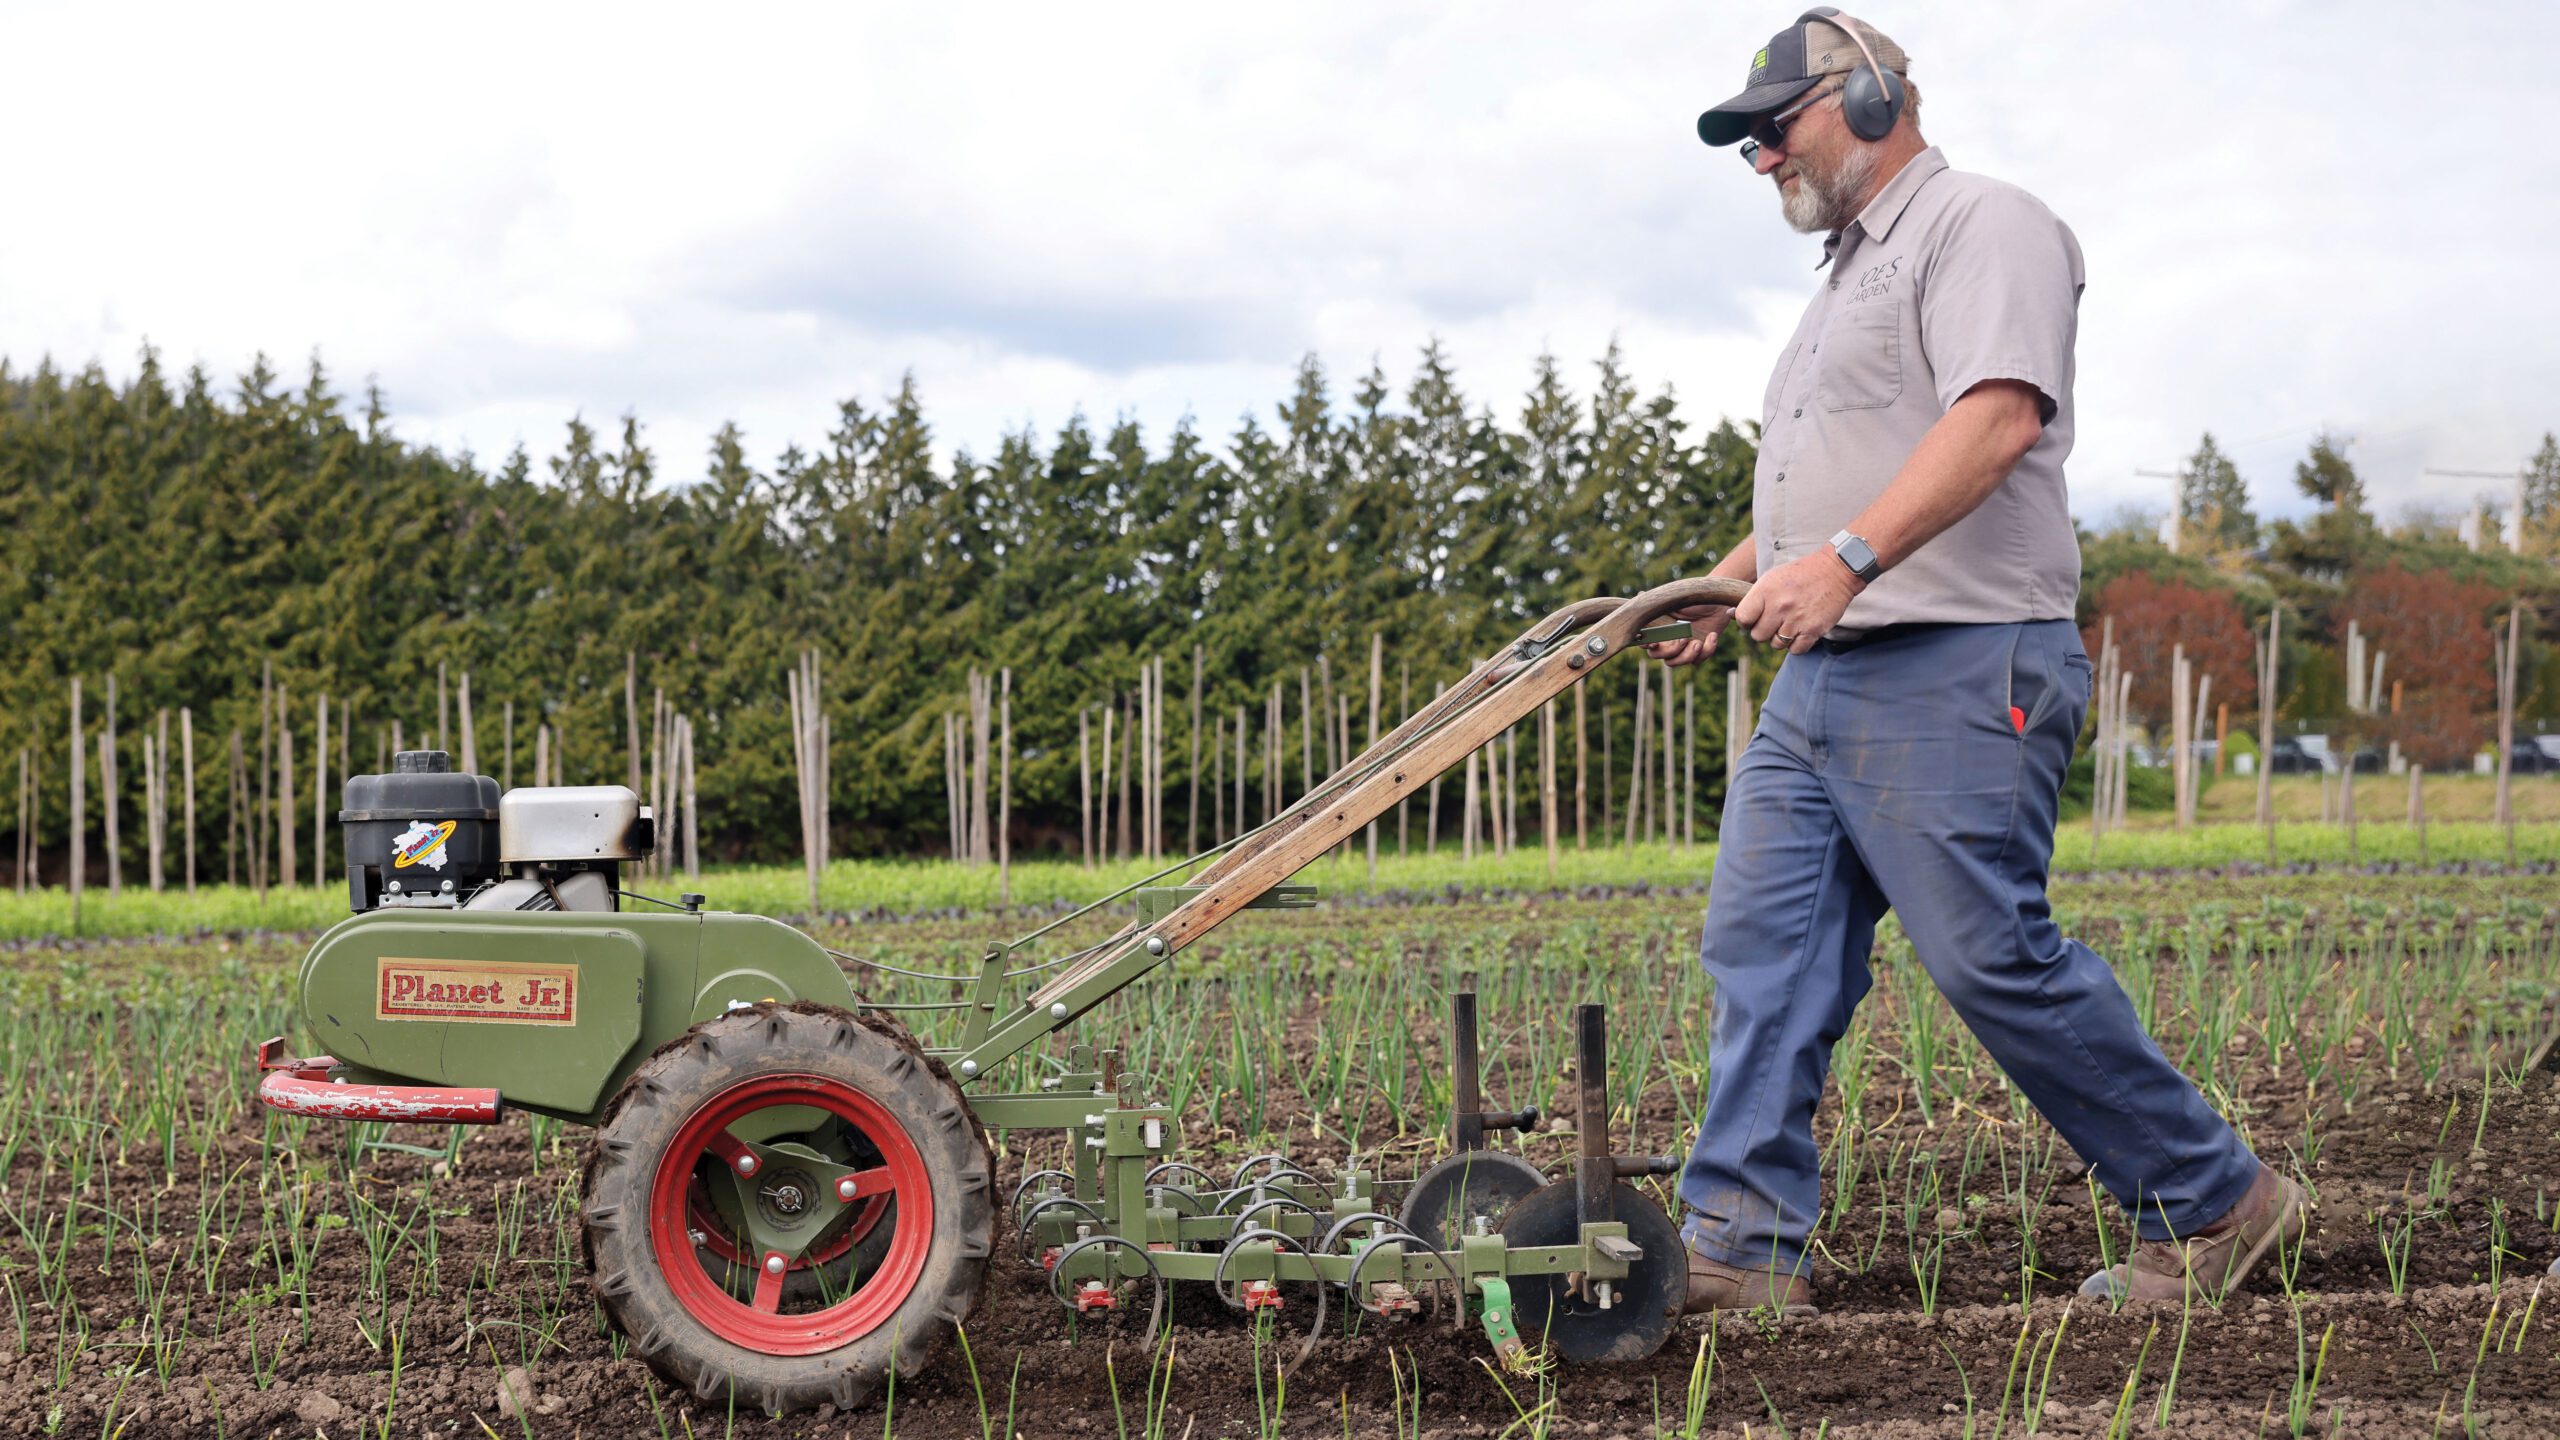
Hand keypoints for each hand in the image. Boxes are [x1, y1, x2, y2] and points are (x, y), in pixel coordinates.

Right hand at [1644, 602, 1735, 666]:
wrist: (1718, 601)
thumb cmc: (1695, 598)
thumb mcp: (1676, 598)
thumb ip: (1659, 602)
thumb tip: (1640, 594)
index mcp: (1658, 628)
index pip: (1644, 641)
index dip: (1645, 644)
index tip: (1654, 642)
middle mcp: (1667, 640)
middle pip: (1658, 656)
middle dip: (1671, 650)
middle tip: (1684, 639)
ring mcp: (1682, 648)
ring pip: (1676, 662)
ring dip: (1687, 655)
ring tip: (1698, 643)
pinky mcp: (1698, 652)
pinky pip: (1697, 661)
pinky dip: (1706, 650)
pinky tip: (1712, 636)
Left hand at [1732, 549, 1864, 655]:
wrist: (1836, 571)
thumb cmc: (1800, 574)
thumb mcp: (1772, 578)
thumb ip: (1753, 598)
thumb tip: (1731, 615)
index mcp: (1766, 591)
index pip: (1743, 618)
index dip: (1746, 621)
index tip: (1753, 618)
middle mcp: (1780, 606)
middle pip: (1758, 636)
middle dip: (1763, 631)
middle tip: (1774, 621)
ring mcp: (1797, 620)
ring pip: (1776, 645)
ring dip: (1780, 638)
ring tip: (1789, 623)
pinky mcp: (1813, 630)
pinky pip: (1795, 650)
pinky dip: (1796, 644)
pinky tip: (1800, 631)